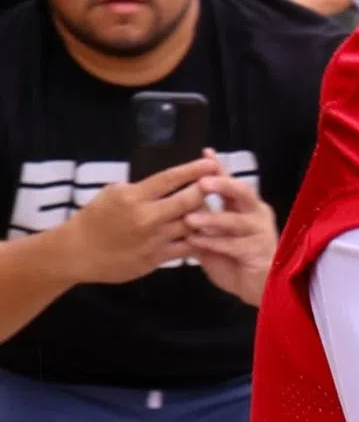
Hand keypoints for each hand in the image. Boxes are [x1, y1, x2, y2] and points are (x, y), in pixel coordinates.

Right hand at [57, 157, 223, 285]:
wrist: (76, 253)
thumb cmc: (94, 218)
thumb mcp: (113, 193)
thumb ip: (141, 187)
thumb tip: (170, 180)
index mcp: (133, 196)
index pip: (170, 178)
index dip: (194, 169)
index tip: (212, 162)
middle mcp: (145, 217)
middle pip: (188, 200)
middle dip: (207, 190)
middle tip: (220, 184)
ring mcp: (153, 239)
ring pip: (193, 224)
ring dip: (207, 215)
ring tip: (218, 208)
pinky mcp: (156, 258)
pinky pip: (187, 247)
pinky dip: (200, 238)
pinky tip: (210, 232)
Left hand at [185, 155, 276, 306]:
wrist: (258, 287)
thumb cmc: (235, 259)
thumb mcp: (213, 236)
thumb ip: (201, 220)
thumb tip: (178, 203)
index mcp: (245, 207)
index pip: (231, 182)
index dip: (219, 168)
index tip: (206, 153)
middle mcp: (256, 214)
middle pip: (242, 193)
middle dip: (223, 185)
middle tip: (202, 182)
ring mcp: (260, 232)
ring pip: (235, 220)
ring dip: (211, 219)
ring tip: (190, 219)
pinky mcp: (258, 251)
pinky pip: (233, 244)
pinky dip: (213, 242)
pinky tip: (196, 242)